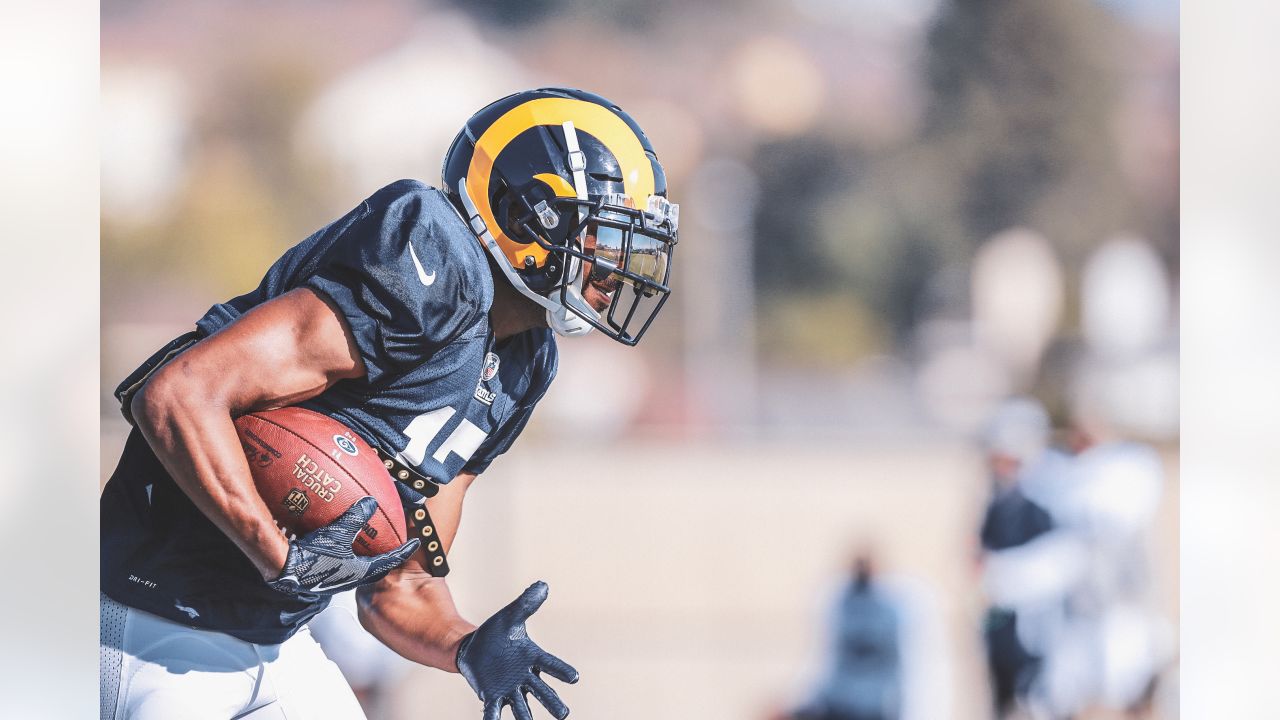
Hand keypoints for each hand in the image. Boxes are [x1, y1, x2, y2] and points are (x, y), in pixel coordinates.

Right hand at [267, 497, 419, 596]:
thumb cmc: (310, 557)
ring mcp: (334, 577)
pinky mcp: (320, 573)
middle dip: (383, 555)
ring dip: (362, 553)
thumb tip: (371, 502)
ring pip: (355, 565)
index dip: (403, 551)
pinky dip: (343, 550)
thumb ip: (355, 518)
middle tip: (391, 543)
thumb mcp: (337, 534)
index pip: (388, 561)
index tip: (415, 543)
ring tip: (365, 540)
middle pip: (373, 566)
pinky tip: (336, 539)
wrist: (282, 571)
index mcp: (358, 572)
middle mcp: (348, 578)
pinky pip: (339, 561)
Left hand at [457, 581, 578, 719]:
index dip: (561, 671)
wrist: (473, 649)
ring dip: (527, 718)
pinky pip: (494, 712)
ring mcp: (509, 689)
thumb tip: (543, 585)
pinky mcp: (492, 696)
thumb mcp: (509, 617)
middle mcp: (525, 677)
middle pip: (542, 692)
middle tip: (563, 714)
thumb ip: (525, 604)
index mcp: (532, 658)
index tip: (573, 677)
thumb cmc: (496, 633)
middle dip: (552, 703)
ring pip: (522, 707)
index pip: (550, 664)